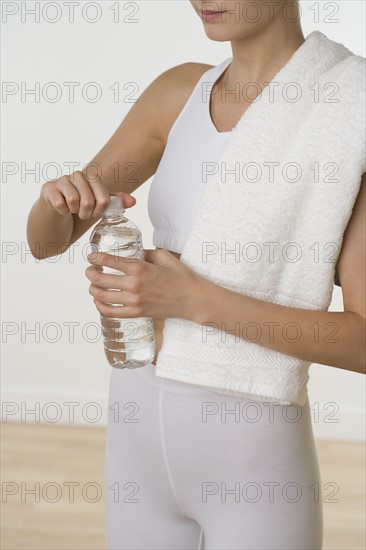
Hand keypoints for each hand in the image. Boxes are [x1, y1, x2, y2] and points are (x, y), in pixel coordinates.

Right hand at [40, 170, 135, 219]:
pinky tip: (61, 209)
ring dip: (74, 212)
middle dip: (87, 214)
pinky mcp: (48, 188)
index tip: (96, 213)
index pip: (104, 198)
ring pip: (74, 201)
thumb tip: (133, 202)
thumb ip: (115, 201)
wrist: (57, 209)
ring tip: (72, 210)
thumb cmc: (80, 205)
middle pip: (88, 201)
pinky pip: (60, 204)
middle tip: (83, 214)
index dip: (101, 210)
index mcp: (92, 178)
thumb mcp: (99, 204)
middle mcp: (77, 176)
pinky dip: (62, 212)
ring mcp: (62, 180)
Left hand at [85, 248, 207, 320]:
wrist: (192, 299)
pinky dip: (101, 307)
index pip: (109, 261)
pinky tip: (99, 302)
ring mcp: (134, 301)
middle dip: (90, 273)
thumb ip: (144, 253)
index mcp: (140, 268)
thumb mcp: (163, 256)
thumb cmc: (181, 277)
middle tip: (89, 271)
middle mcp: (134, 285)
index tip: (91, 256)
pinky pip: (112, 313)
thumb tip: (133, 253)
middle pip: (100, 280)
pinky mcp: (137, 313)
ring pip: (102, 297)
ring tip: (92, 286)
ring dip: (93, 290)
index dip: (96, 258)